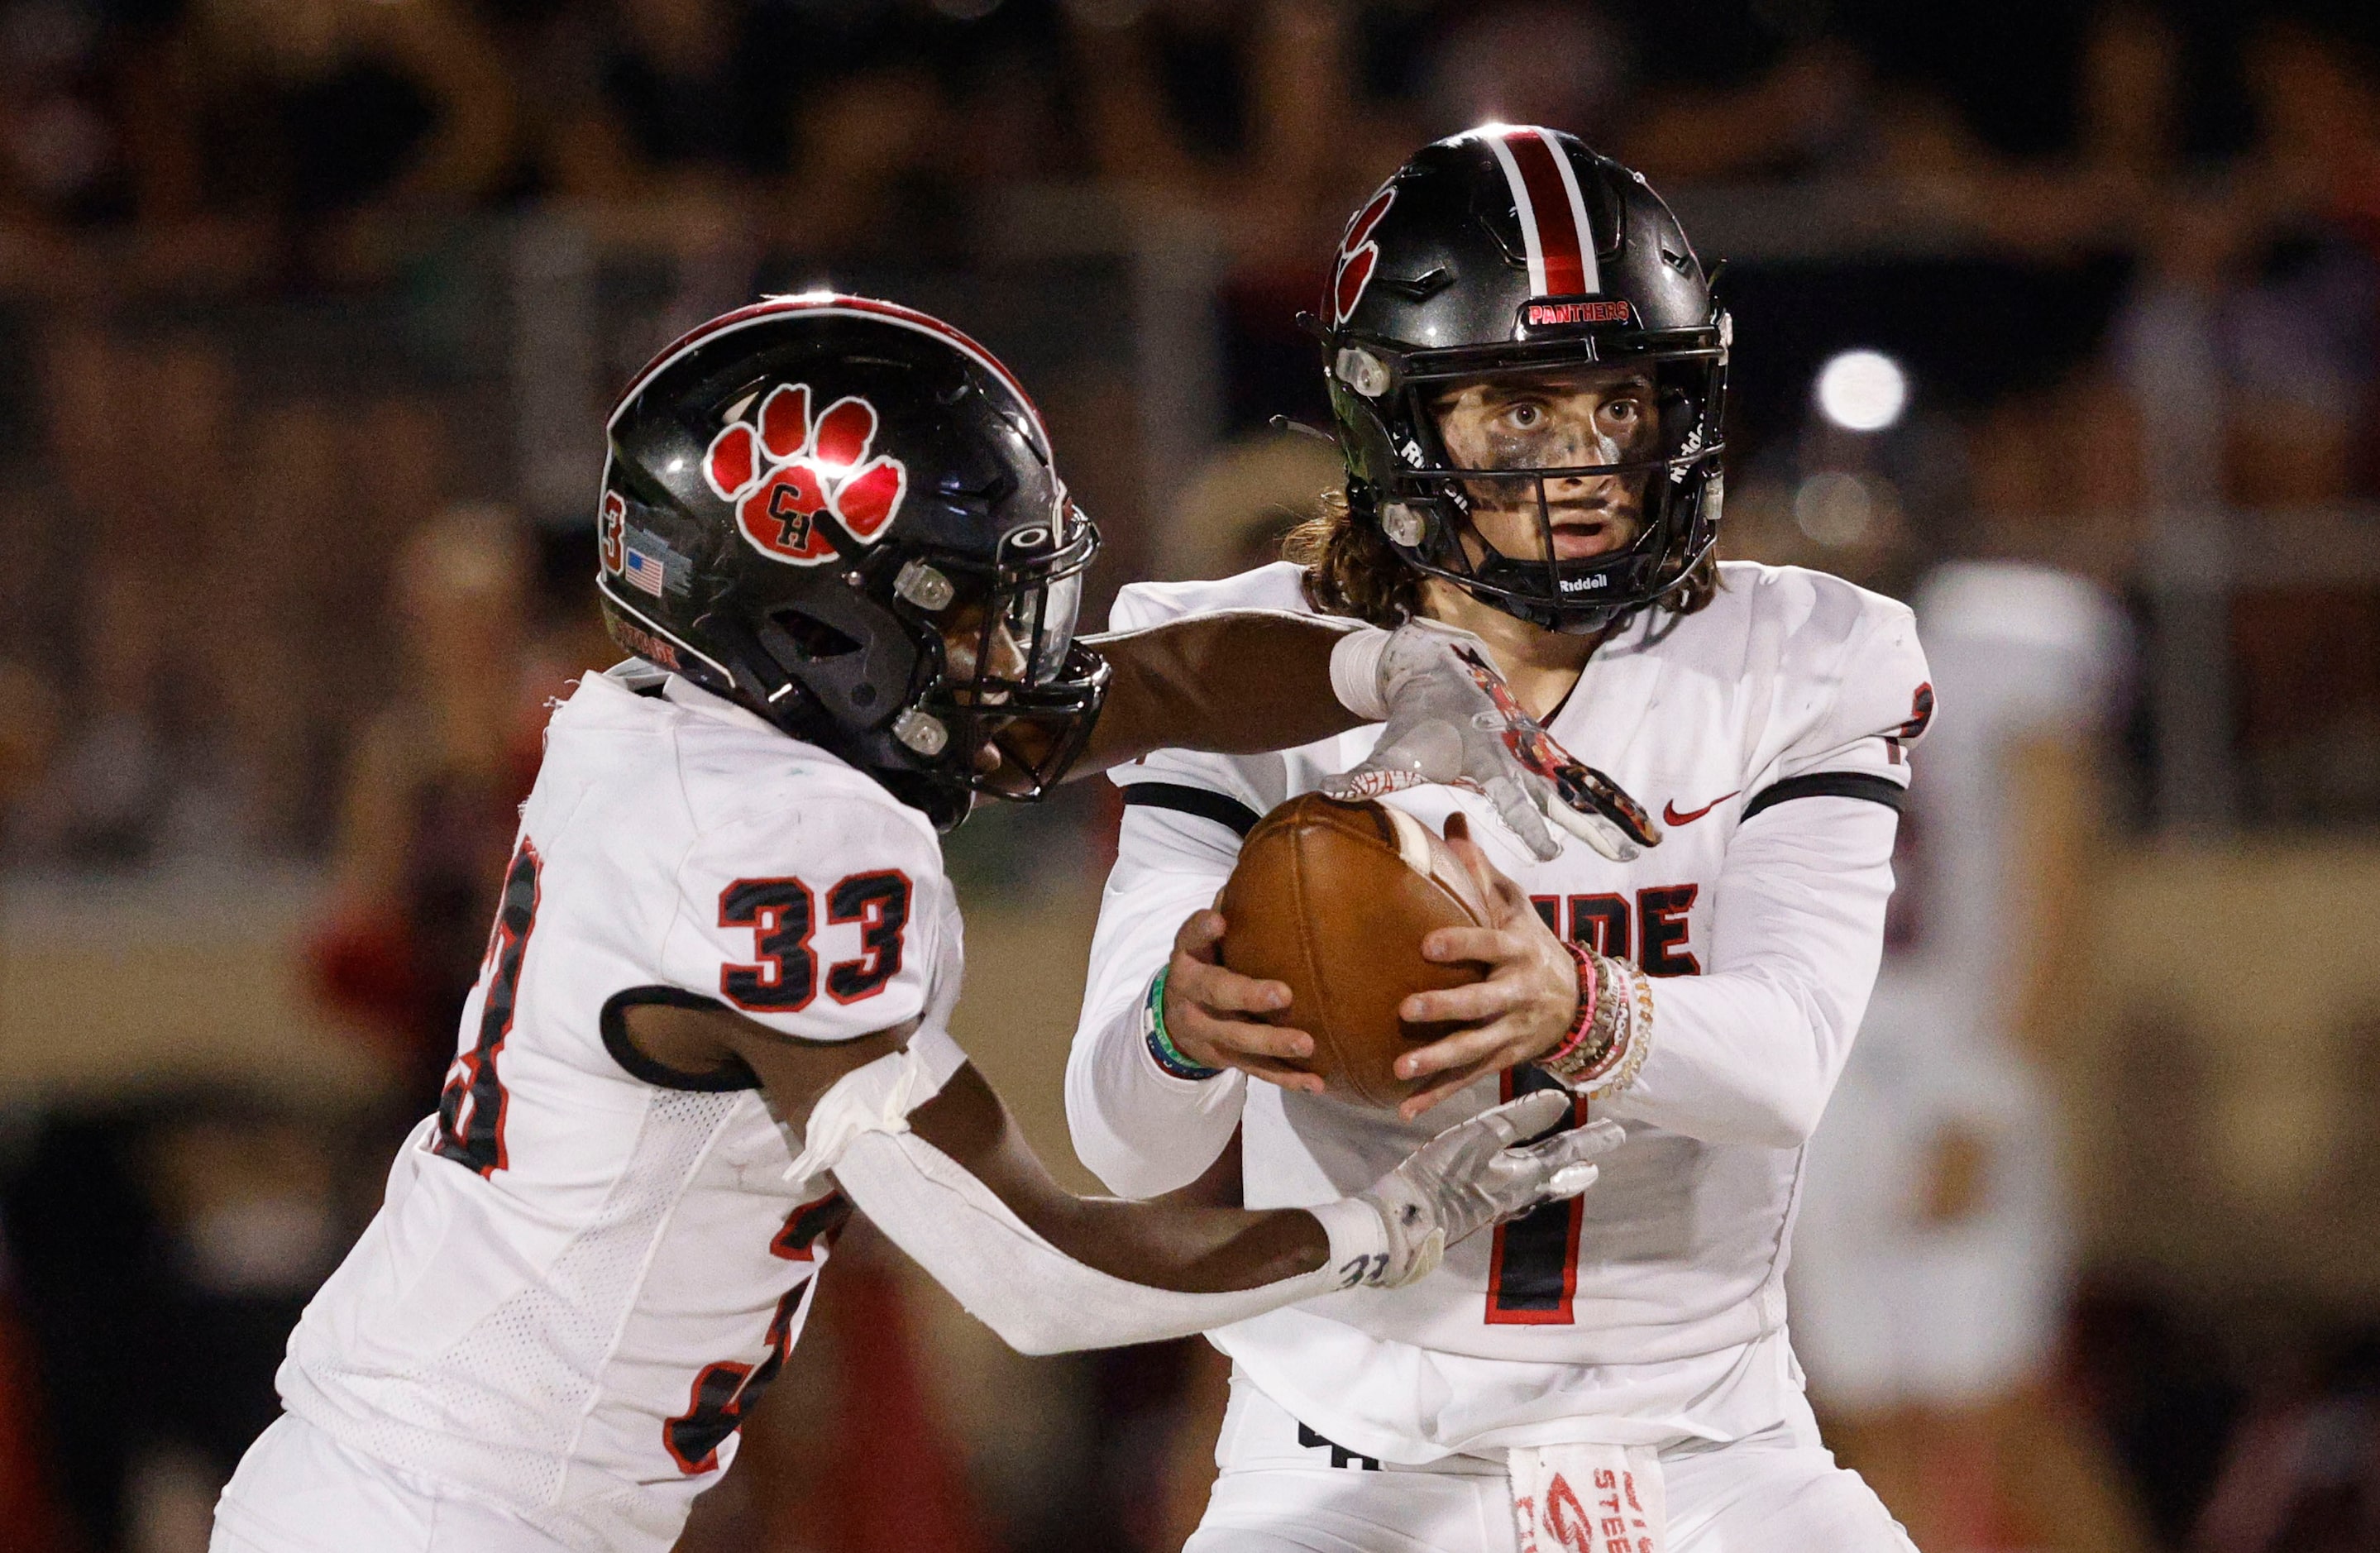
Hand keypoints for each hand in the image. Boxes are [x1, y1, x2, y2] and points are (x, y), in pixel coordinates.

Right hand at [1161, 909, 1327, 1093]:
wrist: (1172, 1022)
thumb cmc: (1205, 965)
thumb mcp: (1204, 939)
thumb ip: (1228, 912)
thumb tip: (1262, 866)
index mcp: (1187, 957)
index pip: (1189, 938)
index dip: (1201, 929)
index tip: (1219, 918)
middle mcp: (1191, 994)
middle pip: (1217, 995)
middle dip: (1248, 996)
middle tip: (1283, 995)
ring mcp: (1206, 1031)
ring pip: (1238, 1040)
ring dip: (1273, 1044)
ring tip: (1307, 1044)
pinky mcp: (1224, 1059)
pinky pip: (1256, 1072)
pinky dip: (1286, 1078)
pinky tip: (1315, 1083)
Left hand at [1318, 618, 1659, 863]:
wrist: (1434, 668)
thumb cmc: (1410, 721)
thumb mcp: (1388, 753)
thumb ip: (1361, 779)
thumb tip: (1326, 795)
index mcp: (1484, 760)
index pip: (1510, 799)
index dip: (1527, 825)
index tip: (1548, 852)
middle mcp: (1517, 755)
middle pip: (1560, 796)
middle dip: (1592, 824)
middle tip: (1624, 854)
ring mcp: (1534, 750)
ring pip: (1579, 786)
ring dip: (1612, 813)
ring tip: (1645, 841)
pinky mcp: (1540, 749)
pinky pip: (1578, 777)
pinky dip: (1606, 797)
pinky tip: (1631, 823)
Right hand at [1349, 1090, 1624, 1287]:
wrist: (1406, 1221)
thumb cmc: (1441, 1175)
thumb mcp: (1480, 1136)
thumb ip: (1520, 1118)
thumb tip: (1561, 1101)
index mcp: (1523, 1175)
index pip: (1566, 1152)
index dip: (1592, 1140)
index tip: (1618, 1131)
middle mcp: (1517, 1194)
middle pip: (1557, 1176)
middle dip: (1578, 1165)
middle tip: (1597, 1163)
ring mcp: (1498, 1206)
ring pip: (1539, 1190)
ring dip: (1558, 1180)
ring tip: (1570, 1175)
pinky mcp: (1477, 1210)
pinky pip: (1517, 1197)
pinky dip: (1530, 1188)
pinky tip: (1517, 1188)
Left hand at [1393, 814, 1582, 1119]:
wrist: (1582, 1003)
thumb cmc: (1533, 943)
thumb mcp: (1515, 905)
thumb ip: (1479, 870)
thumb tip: (1451, 819)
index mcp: (1517, 950)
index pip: (1489, 944)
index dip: (1461, 944)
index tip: (1426, 945)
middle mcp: (1516, 993)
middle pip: (1481, 1004)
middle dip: (1446, 1008)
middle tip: (1405, 1010)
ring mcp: (1511, 1031)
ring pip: (1474, 1049)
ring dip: (1437, 1061)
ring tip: (1399, 1069)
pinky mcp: (1503, 1060)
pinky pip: (1468, 1080)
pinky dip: (1438, 1096)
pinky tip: (1406, 1109)